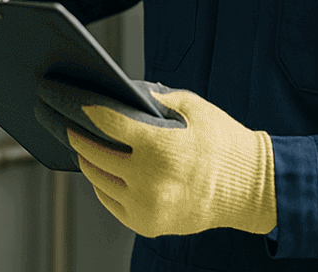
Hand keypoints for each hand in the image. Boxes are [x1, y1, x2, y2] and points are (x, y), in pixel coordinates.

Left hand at [68, 87, 276, 237]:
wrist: (250, 188)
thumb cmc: (224, 143)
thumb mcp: (193, 106)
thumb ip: (155, 96)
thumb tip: (121, 92)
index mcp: (161, 147)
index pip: (108, 125)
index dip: (86, 111)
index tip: (71, 102)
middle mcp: (150, 180)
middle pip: (95, 154)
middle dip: (77, 136)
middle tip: (67, 123)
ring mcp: (147, 206)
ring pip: (98, 180)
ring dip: (86, 160)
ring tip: (82, 144)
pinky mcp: (147, 224)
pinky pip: (111, 201)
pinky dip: (102, 184)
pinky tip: (101, 169)